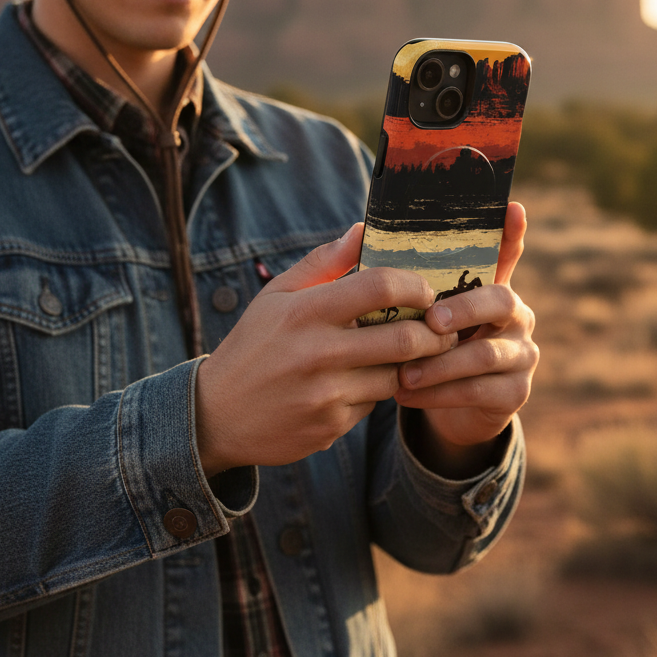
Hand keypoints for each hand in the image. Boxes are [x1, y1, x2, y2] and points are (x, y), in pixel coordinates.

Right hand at [195, 224, 456, 474]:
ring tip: (407, 353)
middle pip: (405, 338)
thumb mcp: (278, 295)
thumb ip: (324, 262)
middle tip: (439, 328)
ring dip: (409, 364)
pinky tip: (363, 382)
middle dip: (434, 333)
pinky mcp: (331, 427)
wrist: (216, 414)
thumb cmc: (254, 344)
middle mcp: (317, 353)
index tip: (425, 291)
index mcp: (305, 311)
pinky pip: (375, 405)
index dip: (415, 287)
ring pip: (397, 375)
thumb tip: (363, 229)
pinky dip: (378, 391)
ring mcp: (326, 395)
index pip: (380, 288)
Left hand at [394, 202, 538, 477]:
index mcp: (490, 286)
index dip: (511, 232)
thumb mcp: (409, 314)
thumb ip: (390, 278)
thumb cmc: (421, 346)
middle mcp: (515, 314)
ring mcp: (521, 353)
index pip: (507, 252)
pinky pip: (478, 391)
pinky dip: (438, 394)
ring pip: (485, 354)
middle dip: (465, 309)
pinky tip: (404, 393)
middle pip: (501, 300)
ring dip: (440, 364)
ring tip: (403, 373)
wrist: (442, 406)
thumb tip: (358, 232)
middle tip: (430, 321)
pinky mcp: (515, 393)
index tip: (512, 208)